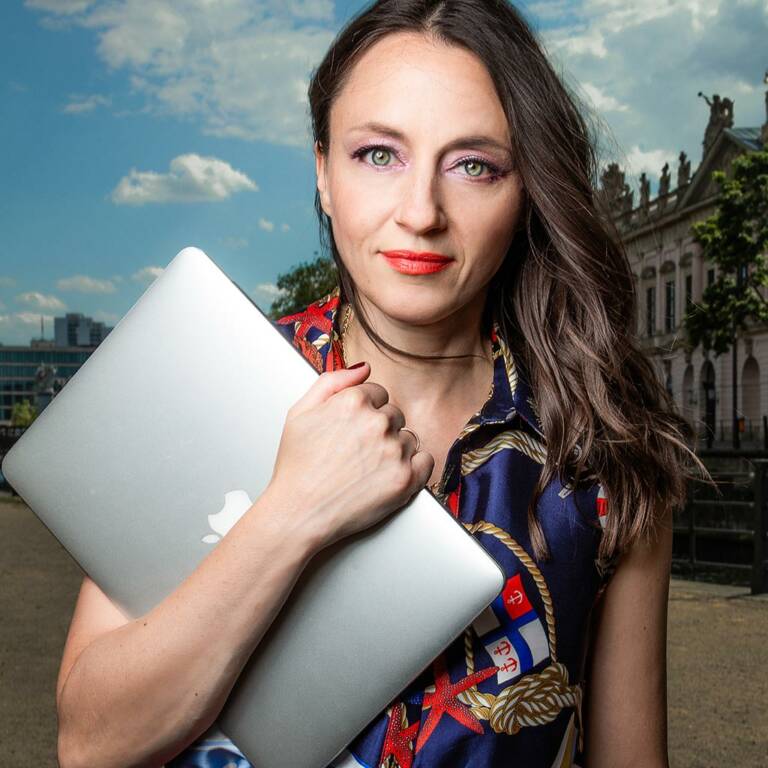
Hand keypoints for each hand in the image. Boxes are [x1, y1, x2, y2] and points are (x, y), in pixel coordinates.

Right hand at [264, 362, 433, 549]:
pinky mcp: (406, 479)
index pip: (378, 394)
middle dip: (379, 430)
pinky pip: (425, 461)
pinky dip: (413, 468)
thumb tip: (364, 368)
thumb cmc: (296, 467)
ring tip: (367, 469)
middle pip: (394, 415)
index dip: (364, 413)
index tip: (353, 431)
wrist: (298, 514)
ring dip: (395, 450)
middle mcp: (377, 422)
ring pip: (408, 438)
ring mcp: (394, 451)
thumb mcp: (299, 412)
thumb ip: (332, 381)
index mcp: (352, 401)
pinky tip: (389, 475)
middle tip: (356, 452)